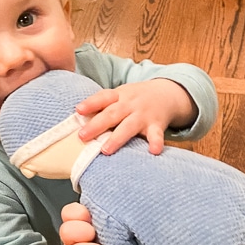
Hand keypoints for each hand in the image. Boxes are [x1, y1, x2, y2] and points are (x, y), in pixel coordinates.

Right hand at [60, 202, 107, 244]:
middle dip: (82, 230)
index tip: (89, 216)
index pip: (70, 212)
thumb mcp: (105, 228)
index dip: (78, 213)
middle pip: (67, 230)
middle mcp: (75, 242)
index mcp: (80, 225)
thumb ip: (109, 217)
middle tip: (94, 234)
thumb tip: (126, 205)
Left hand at [75, 78, 197, 154]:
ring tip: (105, 150)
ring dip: (117, 138)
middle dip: (97, 125)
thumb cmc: (135, 99)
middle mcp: (130, 104)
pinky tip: (153, 152)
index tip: (78, 110)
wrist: (168, 93)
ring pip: (129, 126)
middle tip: (82, 136)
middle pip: (113, 113)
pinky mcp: (157, 125)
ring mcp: (144, 115)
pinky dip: (156, 142)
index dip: (91, 103)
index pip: (103, 97)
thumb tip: (76, 121)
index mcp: (119, 95)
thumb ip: (103, 107)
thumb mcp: (120, 96)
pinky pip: (157, 135)